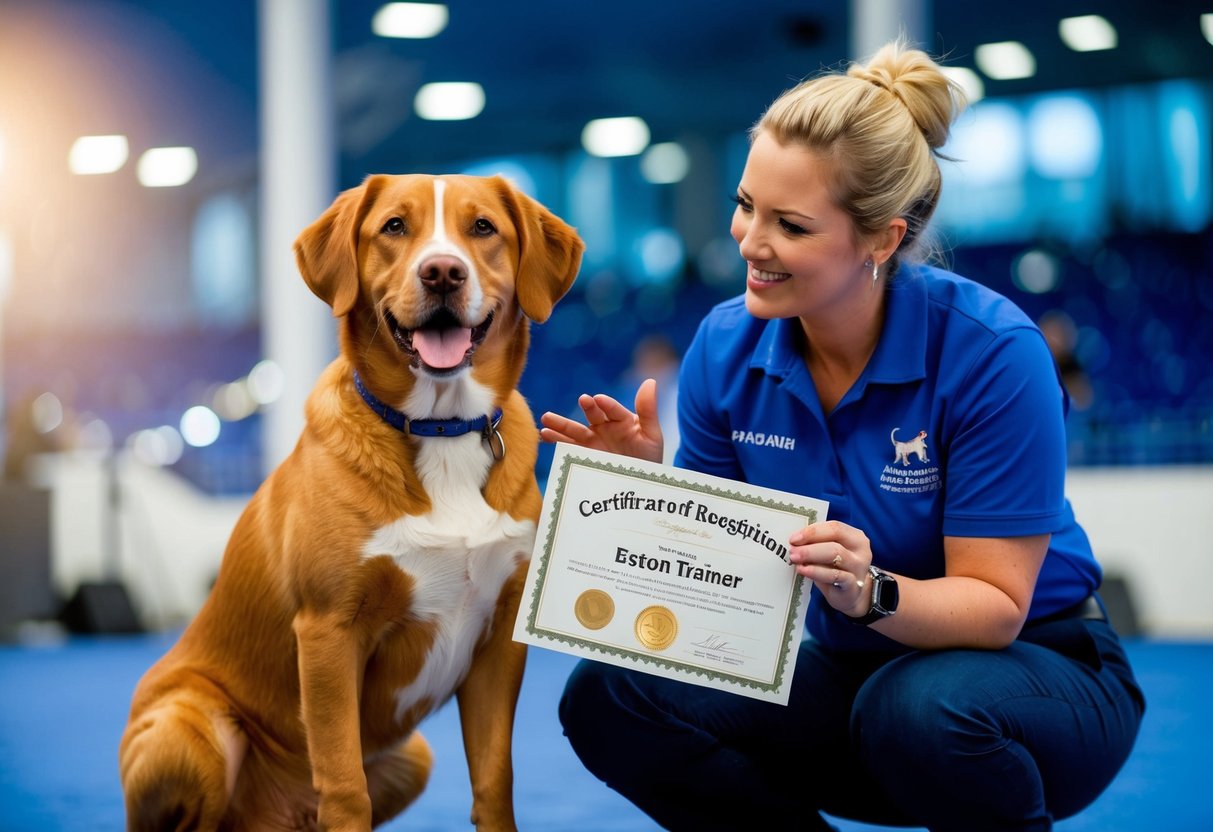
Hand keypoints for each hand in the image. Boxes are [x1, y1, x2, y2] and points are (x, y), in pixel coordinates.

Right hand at [539, 378, 663, 462]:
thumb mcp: (652, 436)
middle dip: (586, 408)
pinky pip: (568, 446)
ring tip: (546, 418)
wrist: (640, 484)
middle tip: (582, 400)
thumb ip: (648, 411)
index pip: (613, 409)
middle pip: (592, 414)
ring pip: (575, 430)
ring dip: (561, 423)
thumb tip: (650, 381)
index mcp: (621, 419)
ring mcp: (593, 441)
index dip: (607, 404)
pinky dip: (556, 440)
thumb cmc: (649, 458)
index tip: (599, 399)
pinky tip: (544, 435)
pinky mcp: (584, 454)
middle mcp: (605, 426)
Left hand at [788, 521, 873, 617]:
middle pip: (835, 539)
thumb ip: (817, 544)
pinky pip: (834, 575)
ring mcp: (859, 569)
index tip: (794, 538)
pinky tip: (803, 570)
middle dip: (810, 543)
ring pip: (835, 554)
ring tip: (795, 558)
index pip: (835, 527)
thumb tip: (795, 541)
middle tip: (792, 549)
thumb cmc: (837, 569)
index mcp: (856, 537)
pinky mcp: (853, 586)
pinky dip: (816, 571)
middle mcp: (861, 551)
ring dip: (810, 555)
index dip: (813, 531)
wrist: (850, 595)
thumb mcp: (829, 552)